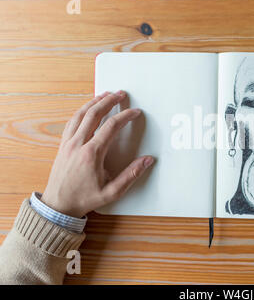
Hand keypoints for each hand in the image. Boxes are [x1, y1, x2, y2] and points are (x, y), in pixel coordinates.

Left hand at [41, 91, 153, 217]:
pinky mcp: (62, 145)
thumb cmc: (84, 198)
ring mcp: (68, 143)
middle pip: (94, 114)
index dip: (125, 117)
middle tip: (121, 93)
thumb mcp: (112, 192)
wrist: (58, 205)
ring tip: (105, 94)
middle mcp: (78, 144)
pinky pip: (71, 122)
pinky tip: (87, 108)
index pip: (111, 127)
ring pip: (80, 114)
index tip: (135, 112)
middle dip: (109, 101)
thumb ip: (131, 175)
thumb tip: (148, 160)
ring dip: (94, 102)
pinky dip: (81, 111)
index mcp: (92, 154)